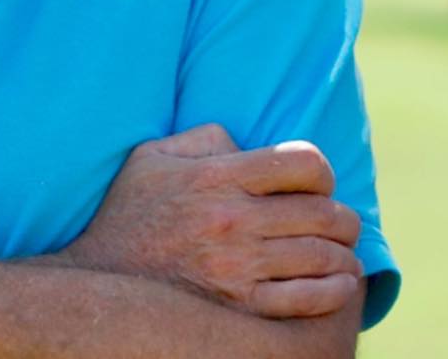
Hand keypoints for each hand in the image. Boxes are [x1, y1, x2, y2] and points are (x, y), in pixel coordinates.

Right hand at [62, 124, 362, 317]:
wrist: (103, 282)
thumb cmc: (131, 213)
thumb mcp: (152, 157)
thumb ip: (203, 139)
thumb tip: (246, 144)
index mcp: (216, 176)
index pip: (302, 162)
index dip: (319, 171)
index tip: (314, 183)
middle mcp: (232, 219)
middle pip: (323, 212)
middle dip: (342, 216)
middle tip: (341, 221)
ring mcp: (239, 267)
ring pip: (324, 256)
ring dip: (343, 254)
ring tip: (341, 254)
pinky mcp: (243, 308)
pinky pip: (311, 298)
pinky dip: (336, 290)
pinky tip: (338, 284)